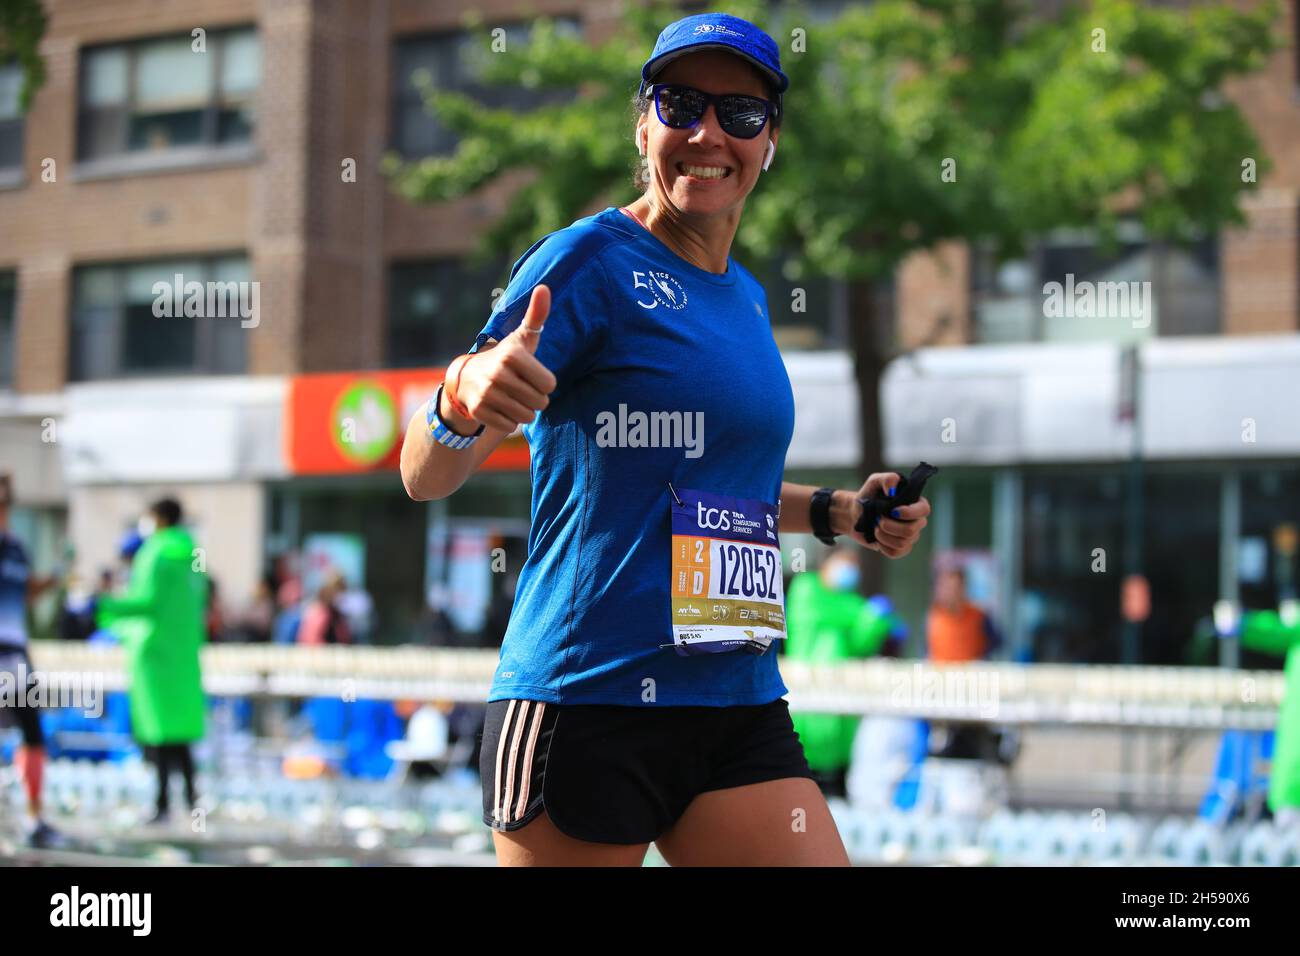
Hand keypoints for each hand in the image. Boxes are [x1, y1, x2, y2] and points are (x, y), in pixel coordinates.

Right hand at [448, 284, 556, 432]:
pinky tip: (500, 407)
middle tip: (521, 388)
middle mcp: (497, 374)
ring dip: (524, 411)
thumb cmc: (505, 359)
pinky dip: (509, 421)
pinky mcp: (478, 411)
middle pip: (540, 402)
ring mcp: (486, 394)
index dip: (544, 383)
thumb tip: (544, 287)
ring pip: (526, 417)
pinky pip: (510, 426)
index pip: (549, 384)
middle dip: (535, 399)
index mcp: (512, 355)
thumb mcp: (521, 338)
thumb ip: (536, 316)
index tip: (532, 375)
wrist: (465, 379)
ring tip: (512, 398)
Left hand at [842, 472, 929, 557]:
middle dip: (890, 526)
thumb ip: (886, 479)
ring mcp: (910, 536)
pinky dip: (883, 546)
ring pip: (903, 543)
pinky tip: (877, 538)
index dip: (910, 513)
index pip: (924, 510)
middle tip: (877, 519)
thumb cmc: (868, 496)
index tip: (893, 511)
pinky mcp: (900, 548)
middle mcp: (916, 520)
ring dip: (883, 535)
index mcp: (914, 503)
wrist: (855, 514)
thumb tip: (893, 486)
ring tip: (875, 527)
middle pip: (912, 530)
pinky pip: (896, 553)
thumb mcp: (874, 482)